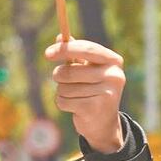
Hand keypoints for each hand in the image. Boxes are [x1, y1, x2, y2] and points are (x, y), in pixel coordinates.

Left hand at [45, 37, 125, 153]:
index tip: (47, 53)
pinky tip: (75, 107)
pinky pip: (63, 101)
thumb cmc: (92, 89)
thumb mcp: (86, 69)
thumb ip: (74, 53)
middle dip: (59, 76)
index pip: (86, 49)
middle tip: (63, 81)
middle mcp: (114, 76)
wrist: (103, 123)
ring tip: (76, 96)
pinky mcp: (95, 108)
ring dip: (62, 92)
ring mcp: (106, 93)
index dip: (64, 49)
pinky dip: (63, 104)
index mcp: (113, 61)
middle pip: (69, 71)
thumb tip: (60, 37)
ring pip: (63, 87)